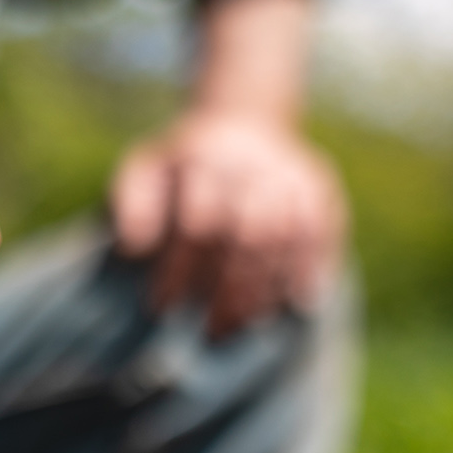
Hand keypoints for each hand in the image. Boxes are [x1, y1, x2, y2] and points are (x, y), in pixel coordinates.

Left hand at [110, 110, 345, 337]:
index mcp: (203, 160)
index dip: (180, 269)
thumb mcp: (144, 171)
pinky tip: (298, 304)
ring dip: (266, 288)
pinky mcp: (319, 186)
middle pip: (247, 235)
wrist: (242, 121)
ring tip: (243, 325)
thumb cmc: (181, 165)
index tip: (162, 307)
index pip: (196, 224)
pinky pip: (322, 231)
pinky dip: (310, 268)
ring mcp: (290, 173)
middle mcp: (252, 164)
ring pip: (285, 237)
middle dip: (228, 289)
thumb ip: (131, 205)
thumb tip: (133, 247)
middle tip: (210, 332)